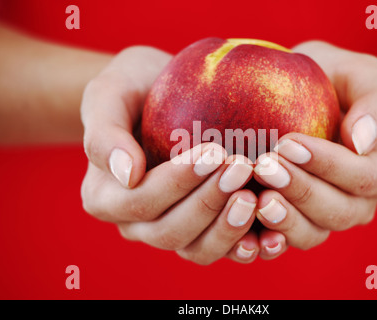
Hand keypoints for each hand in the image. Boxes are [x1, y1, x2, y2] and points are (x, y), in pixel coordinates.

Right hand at [80, 46, 256, 264]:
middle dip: (208, 204)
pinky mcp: (202, 229)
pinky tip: (272, 232)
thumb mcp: (108, 93)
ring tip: (255, 197)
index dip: (177, 182)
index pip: (140, 200)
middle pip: (170, 231)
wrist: (157, 93)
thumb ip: (104, 134)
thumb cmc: (133, 88)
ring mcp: (171, 229)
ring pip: (196, 249)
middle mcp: (136, 223)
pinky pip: (222, 249)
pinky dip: (246, 245)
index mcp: (106, 197)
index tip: (213, 152)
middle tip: (242, 169)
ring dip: (228, 229)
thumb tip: (127, 174)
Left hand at [249, 41, 376, 252]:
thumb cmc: (334, 81)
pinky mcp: (293, 224)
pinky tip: (244, 227)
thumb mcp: (360, 75)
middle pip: (336, 211)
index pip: (362, 177)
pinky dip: (265, 239)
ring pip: (311, 233)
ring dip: (283, 218)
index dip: (327, 165)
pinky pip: (283, 242)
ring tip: (256, 197)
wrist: (307, 95)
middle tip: (264, 167)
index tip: (288, 144)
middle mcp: (358, 202)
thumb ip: (376, 104)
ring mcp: (324, 217)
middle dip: (300, 191)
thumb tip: (363, 141)